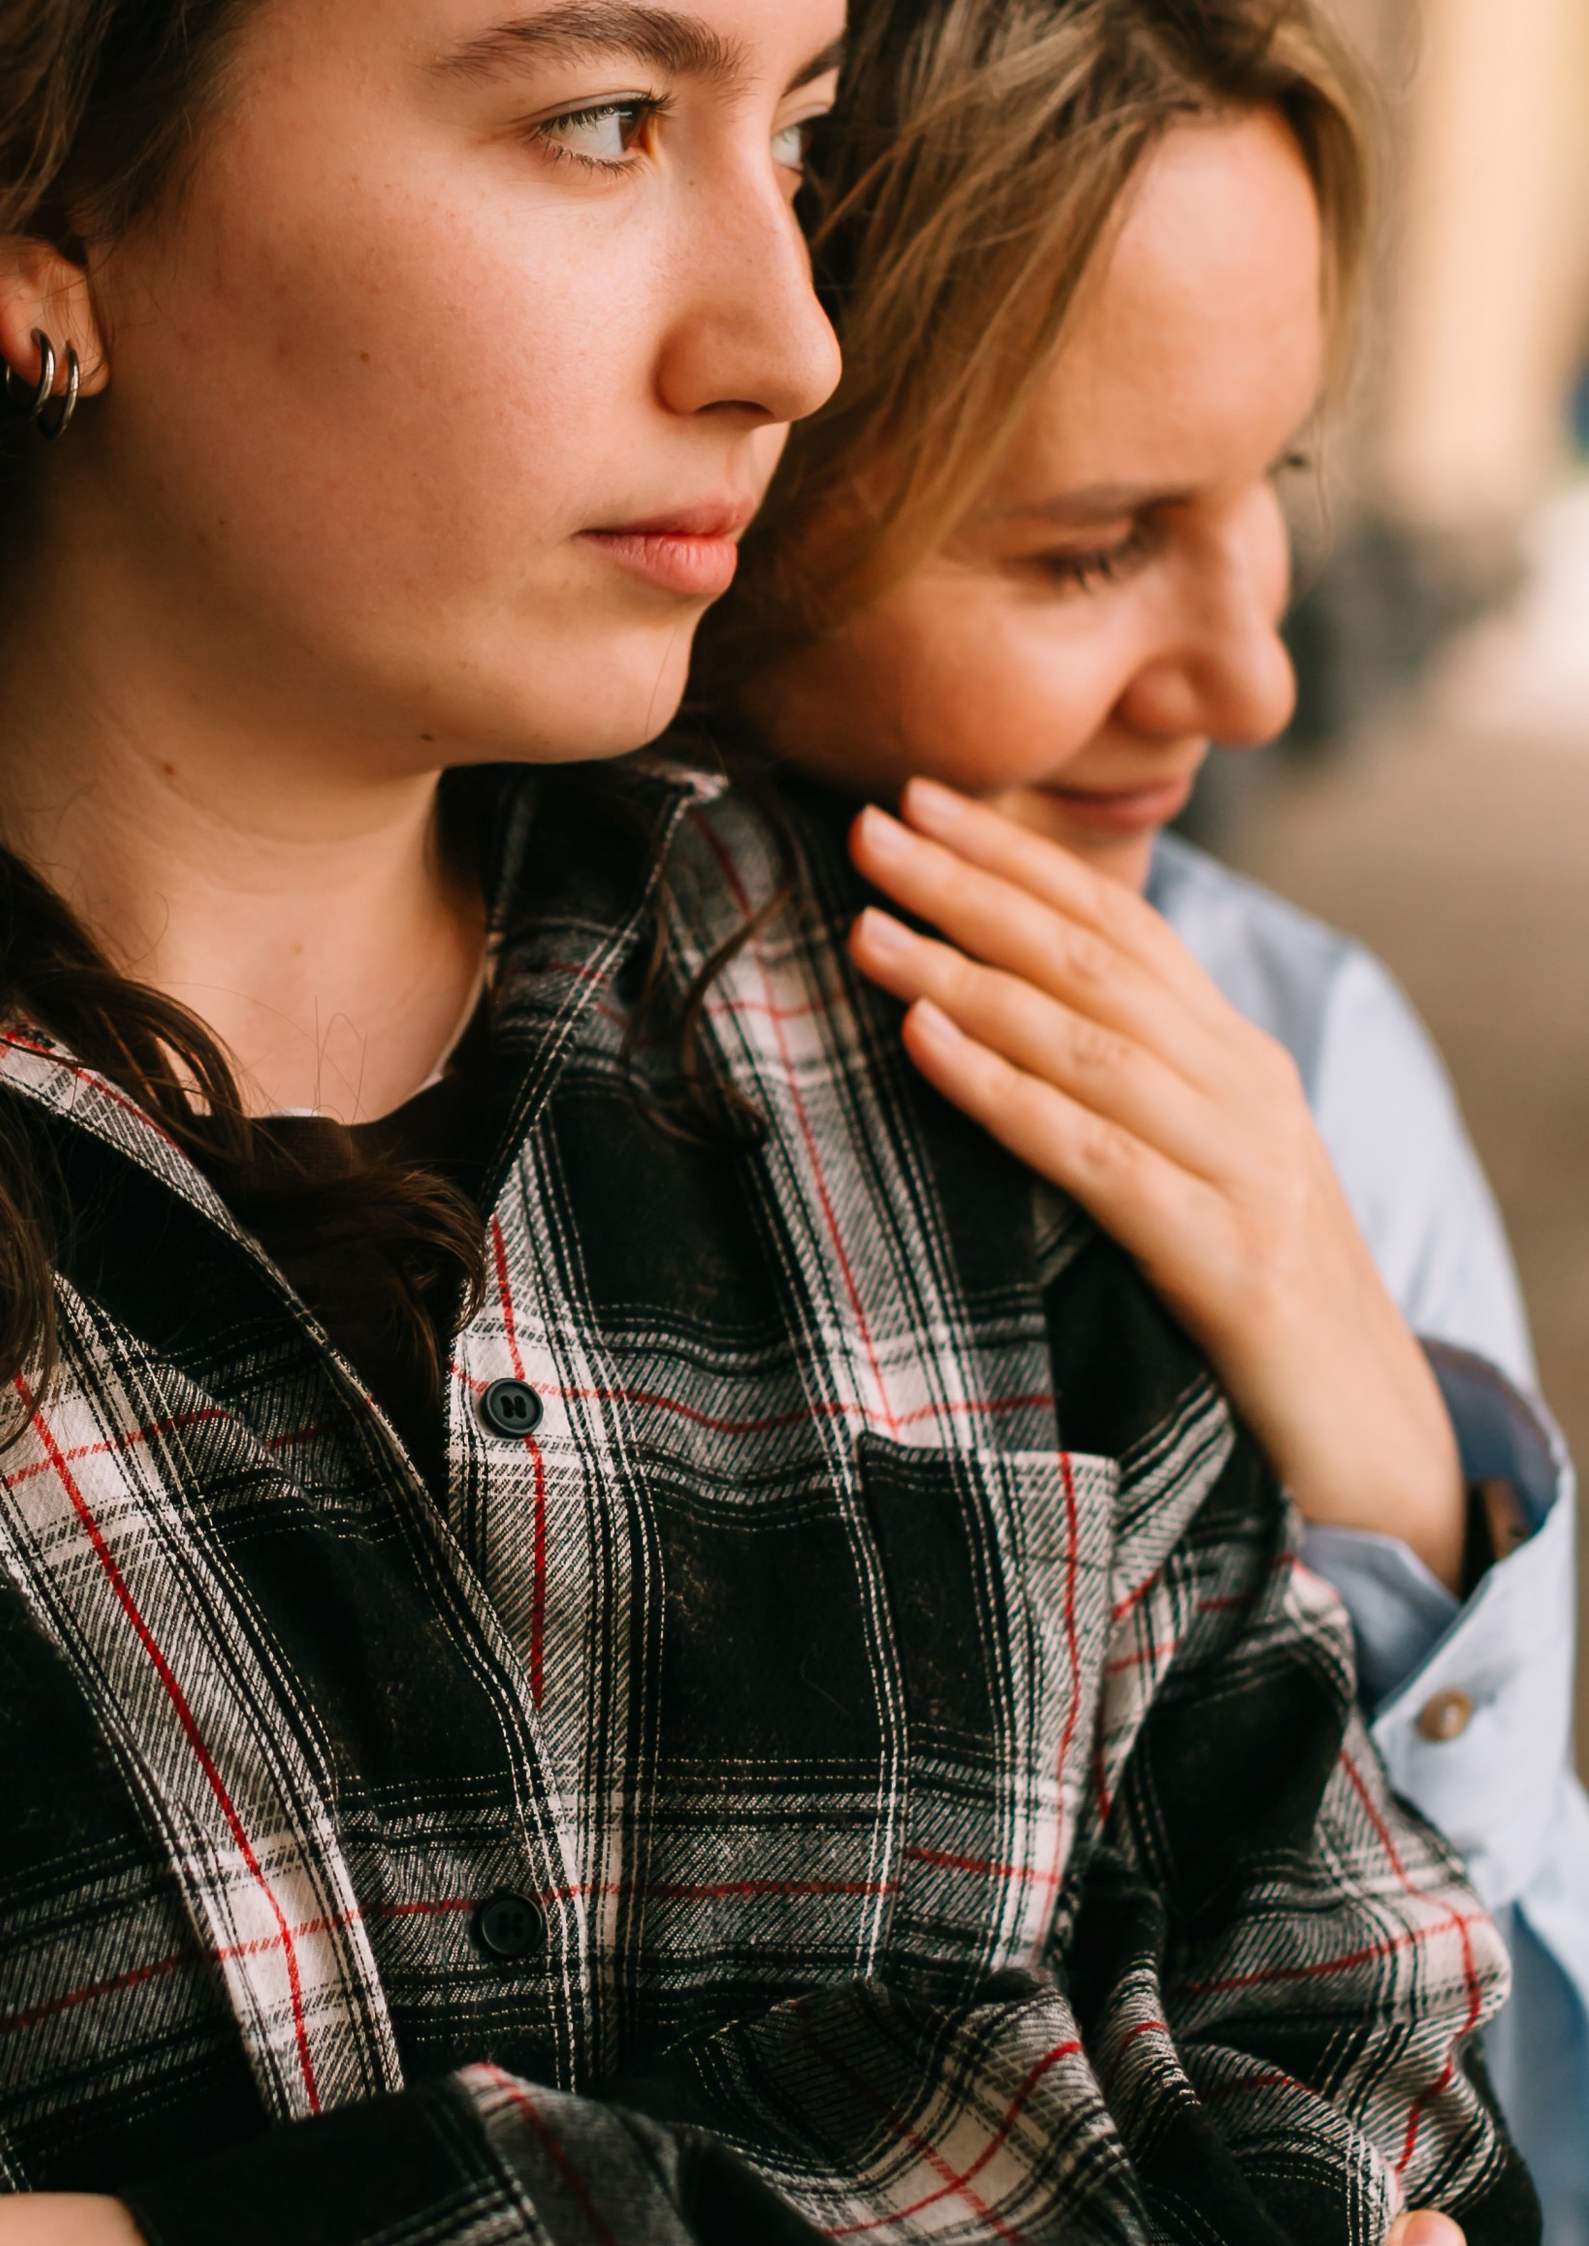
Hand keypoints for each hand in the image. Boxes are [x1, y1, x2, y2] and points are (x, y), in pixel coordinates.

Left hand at [847, 782, 1466, 1588]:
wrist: (1377, 1445)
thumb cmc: (1255, 1309)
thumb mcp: (1193, 1177)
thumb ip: (1121, 1098)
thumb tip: (995, 1024)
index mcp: (1235, 1061)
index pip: (1120, 926)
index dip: (1017, 859)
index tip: (915, 799)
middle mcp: (1247, 1093)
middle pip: (1097, 962)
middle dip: (977, 888)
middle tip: (868, 828)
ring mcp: (1245, 1172)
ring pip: (1093, 1044)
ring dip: (969, 976)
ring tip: (868, 929)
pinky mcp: (1228, 1263)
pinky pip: (1099, 1159)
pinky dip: (1006, 1093)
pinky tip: (928, 1046)